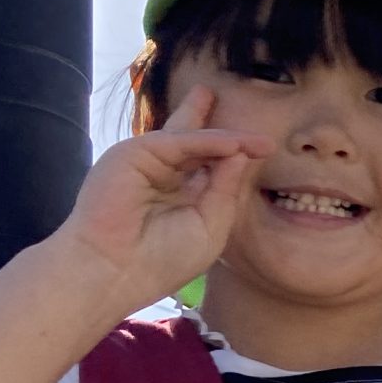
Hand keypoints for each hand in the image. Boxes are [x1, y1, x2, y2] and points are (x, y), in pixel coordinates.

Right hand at [54, 86, 269, 306]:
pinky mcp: (134, 153)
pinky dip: (208, 142)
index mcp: (179, 195)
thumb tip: (241, 154)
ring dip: (227, 136)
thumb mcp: (210, 227)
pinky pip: (179, 142)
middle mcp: (163, 175)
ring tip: (260, 139)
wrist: (115, 272)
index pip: (208, 165)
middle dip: (216, 124)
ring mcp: (147, 162)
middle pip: (194, 141)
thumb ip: (226, 190)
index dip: (235, 154)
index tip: (267, 149)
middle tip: (246, 110)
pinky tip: (235, 145)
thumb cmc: (162, 261)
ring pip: (191, 139)